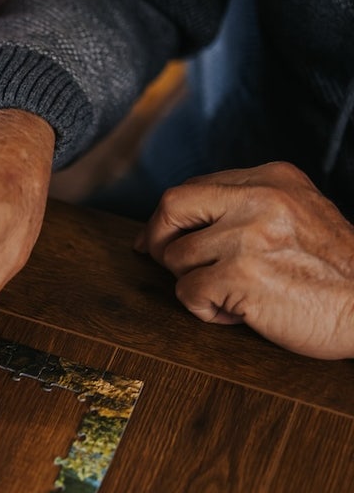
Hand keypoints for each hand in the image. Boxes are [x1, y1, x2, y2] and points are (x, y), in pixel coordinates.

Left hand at [136, 162, 353, 358]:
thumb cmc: (335, 272)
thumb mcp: (299, 216)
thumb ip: (247, 209)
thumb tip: (173, 222)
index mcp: (272, 179)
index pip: (195, 188)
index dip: (169, 219)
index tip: (158, 240)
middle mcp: (259, 199)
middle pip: (172, 206)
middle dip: (158, 238)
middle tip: (170, 264)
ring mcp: (247, 235)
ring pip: (176, 257)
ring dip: (194, 283)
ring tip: (233, 294)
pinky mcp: (240, 274)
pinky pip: (187, 292)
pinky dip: (205, 310)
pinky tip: (239, 314)